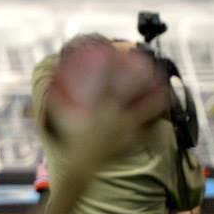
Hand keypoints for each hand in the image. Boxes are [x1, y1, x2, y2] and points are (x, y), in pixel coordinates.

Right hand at [47, 44, 166, 166]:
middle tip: (149, 63)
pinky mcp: (132, 138)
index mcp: (98, 105)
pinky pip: (147, 128)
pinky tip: (162, 117)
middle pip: (134, 90)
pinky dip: (155, 122)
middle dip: (142, 74)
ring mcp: (126, 126)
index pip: (106, 80)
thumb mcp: (59, 115)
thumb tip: (49, 80)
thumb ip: (54, 97)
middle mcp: (115, 113)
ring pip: (148, 108)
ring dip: (157, 96)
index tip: (118, 49)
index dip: (112, 63)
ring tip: (164, 86)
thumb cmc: (71, 138)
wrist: (82, 164)